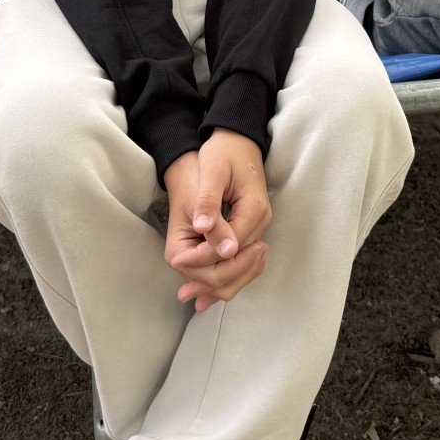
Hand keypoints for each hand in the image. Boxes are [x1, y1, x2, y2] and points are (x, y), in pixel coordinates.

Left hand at [164, 130, 272, 312]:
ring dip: (218, 285)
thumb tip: (204, 230)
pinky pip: (242, 261)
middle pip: (238, 265)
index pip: (229, 248)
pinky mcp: (251, 230)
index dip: (202, 257)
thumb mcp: (213, 170)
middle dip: (211, 280)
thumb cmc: (223, 152)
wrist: (237, 140)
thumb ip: (210, 202)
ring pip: (242, 269)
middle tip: (184, 293)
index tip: (178, 261)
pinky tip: (206, 291)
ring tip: (192, 299)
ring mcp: (258, 228)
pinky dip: (226, 277)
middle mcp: (260, 223)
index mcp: (254, 209)